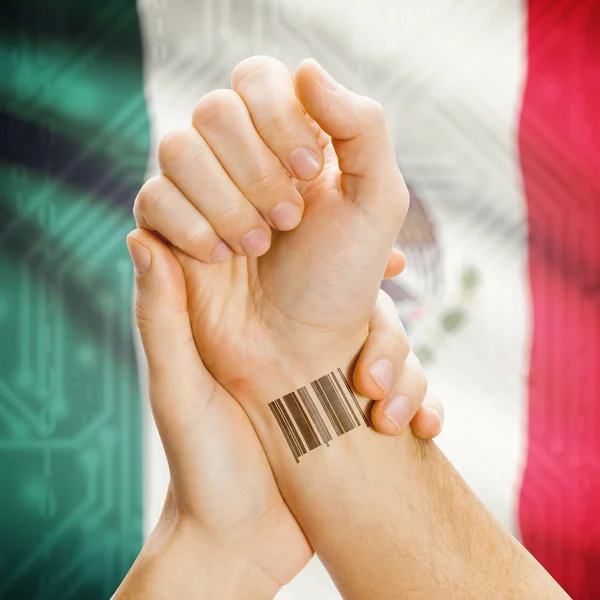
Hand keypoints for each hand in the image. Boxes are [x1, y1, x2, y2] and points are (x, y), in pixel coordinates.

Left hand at [119, 229, 441, 595]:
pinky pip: (402, 394)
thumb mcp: (177, 390)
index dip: (330, 246)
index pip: (295, 270)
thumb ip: (162, 319)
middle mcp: (296, 347)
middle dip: (384, 326)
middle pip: (359, 306)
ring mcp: (329, 380)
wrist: (237, 546)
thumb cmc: (199, 467)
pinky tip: (424, 429)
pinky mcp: (351, 414)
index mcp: (252, 330)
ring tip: (391, 416)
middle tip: (381, 361)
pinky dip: (422, 405)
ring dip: (406, 374)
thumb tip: (140, 237)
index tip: (369, 248)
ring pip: (389, 349)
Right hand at [134, 56, 420, 425]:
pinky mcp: (168, 228)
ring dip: (224, 202)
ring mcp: (200, 192)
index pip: (258, 78)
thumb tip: (304, 69)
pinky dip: (191, 229)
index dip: (279, 118)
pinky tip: (221, 258)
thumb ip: (362, 126)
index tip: (310, 174)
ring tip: (256, 247)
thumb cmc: (343, 281)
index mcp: (289, 140)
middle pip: (214, 110)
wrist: (303, 351)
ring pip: (176, 149)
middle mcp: (240, 158)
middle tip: (287, 221)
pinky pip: (152, 199)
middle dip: (254, 170)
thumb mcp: (378, 202)